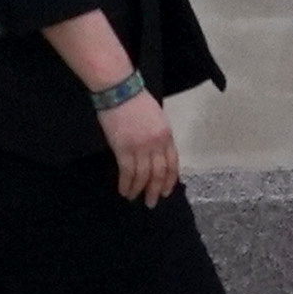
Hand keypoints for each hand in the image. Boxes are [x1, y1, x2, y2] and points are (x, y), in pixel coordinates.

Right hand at [97, 84, 183, 204]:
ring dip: (139, 189)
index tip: (165, 191)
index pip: (172, 163)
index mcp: (167, 135)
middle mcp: (157, 143)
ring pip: (143, 175)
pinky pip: (128, 172)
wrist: (120, 91)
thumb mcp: (156, 119)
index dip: (170, 180)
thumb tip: (155, 154)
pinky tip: (124, 191)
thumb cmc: (136, 101)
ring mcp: (141, 147)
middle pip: (160, 172)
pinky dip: (126, 184)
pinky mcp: (124, 149)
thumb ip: (158, 136)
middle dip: (155, 189)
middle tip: (151, 202)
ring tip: (133, 198)